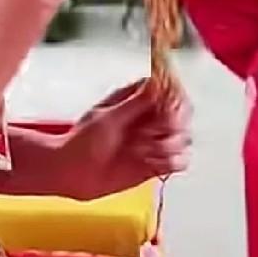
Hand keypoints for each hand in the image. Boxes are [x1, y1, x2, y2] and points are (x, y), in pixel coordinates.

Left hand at [50, 78, 191, 199]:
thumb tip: (159, 82)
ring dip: (169, 145)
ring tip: (142, 152)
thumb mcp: (107, 119)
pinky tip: (150, 163)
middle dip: (174, 125)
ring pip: (184, 137)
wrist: (73, 174)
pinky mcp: (157, 163)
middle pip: (183, 114)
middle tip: (152, 134)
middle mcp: (151, 118)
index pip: (172, 90)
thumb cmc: (82, 142)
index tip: (167, 111)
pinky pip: (180, 160)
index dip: (175, 100)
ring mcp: (155, 140)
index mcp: (138, 99)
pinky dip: (171, 162)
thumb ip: (135, 103)